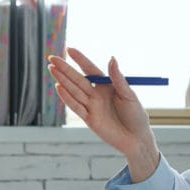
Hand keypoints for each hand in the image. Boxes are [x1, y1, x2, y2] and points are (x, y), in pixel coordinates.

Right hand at [47, 48, 158, 178]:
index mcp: (107, 85)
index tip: (69, 49)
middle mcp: (97, 94)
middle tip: (52, 58)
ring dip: (62, 79)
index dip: (80, 59)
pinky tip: (58, 87)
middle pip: (78, 79)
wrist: (137, 139)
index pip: (90, 69)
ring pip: (74, 90)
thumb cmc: (136, 116)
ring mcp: (91, 106)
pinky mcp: (89, 119)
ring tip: (52, 68)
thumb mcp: (129, 95)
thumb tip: (111, 58)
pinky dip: (67, 98)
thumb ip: (118, 78)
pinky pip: (76, 107)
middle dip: (65, 68)